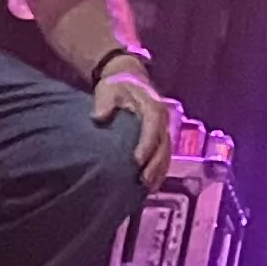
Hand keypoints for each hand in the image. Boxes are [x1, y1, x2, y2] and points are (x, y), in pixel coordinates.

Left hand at [90, 60, 177, 184]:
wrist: (130, 78)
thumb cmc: (118, 85)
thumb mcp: (109, 89)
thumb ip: (105, 102)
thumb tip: (99, 116)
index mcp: (153, 108)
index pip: (152, 129)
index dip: (146, 145)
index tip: (136, 161)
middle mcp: (163, 120)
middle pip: (163, 145)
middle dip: (155, 164)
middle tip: (144, 182)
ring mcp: (164, 129)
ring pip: (166, 153)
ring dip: (159, 171)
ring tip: (148, 187)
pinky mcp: (161, 136)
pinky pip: (164, 155)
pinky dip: (159, 170)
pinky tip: (151, 184)